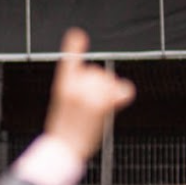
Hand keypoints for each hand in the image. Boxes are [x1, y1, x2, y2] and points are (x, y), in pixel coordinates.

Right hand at [43, 29, 134, 161]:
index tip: (77, 34)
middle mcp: (75, 87)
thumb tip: (122, 90)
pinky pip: (119, 91)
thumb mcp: (65, 109)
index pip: (69, 62)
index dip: (73, 47)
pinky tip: (120, 100)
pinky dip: (123, 92)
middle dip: (100, 85)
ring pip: (108, 81)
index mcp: (62, 86)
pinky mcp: (101, 105)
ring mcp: (88, 96)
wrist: (63, 150)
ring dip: (109, 92)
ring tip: (100, 109)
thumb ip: (85, 95)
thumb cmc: (64, 133)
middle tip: (92, 107)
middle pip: (97, 73)